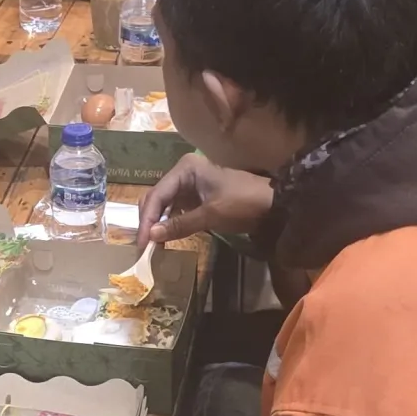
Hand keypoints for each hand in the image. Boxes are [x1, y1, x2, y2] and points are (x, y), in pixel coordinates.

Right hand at [138, 153, 275, 247]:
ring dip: (157, 224)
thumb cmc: (242, 204)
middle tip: (144, 246)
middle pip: (156, 198)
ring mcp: (190, 184)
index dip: (147, 220)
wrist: (273, 205)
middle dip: (149, 221)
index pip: (157, 195)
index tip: (142, 243)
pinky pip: (176, 210)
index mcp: (185, 169)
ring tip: (152, 245)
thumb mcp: (210, 215)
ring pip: (164, 204)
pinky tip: (165, 238)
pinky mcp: (197, 197)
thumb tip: (152, 236)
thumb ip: (180, 225)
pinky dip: (170, 223)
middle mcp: (183, 172)